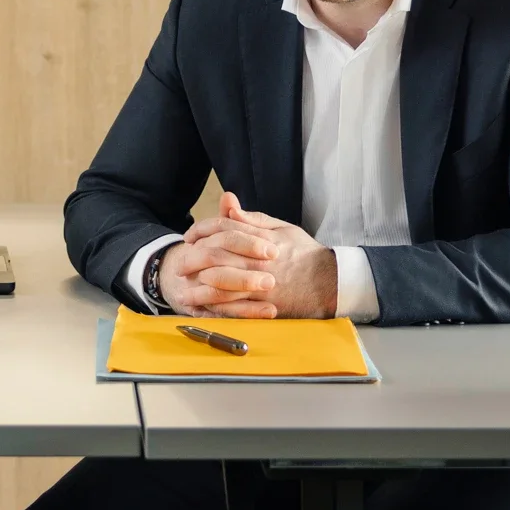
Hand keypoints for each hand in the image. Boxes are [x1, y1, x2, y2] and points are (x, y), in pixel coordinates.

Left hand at [177, 193, 337, 318]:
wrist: (329, 282)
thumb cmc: (304, 253)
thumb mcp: (282, 228)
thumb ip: (252, 218)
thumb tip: (228, 202)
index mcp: (260, 238)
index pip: (223, 228)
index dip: (201, 231)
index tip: (190, 237)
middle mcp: (257, 260)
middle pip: (215, 256)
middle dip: (192, 260)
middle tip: (180, 264)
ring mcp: (259, 285)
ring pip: (219, 284)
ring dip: (198, 286)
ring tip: (184, 289)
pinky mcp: (262, 306)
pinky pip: (232, 307)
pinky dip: (213, 306)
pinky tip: (202, 306)